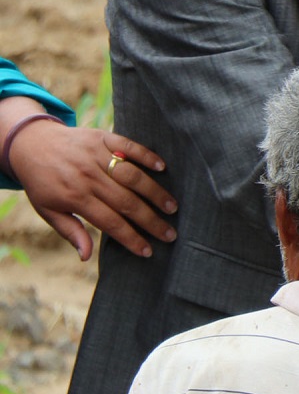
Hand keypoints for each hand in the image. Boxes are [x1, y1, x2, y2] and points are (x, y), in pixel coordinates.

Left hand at [11, 123, 175, 260]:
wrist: (32, 143)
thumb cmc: (42, 181)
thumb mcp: (48, 210)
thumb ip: (70, 231)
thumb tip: (86, 256)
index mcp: (75, 197)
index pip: (110, 222)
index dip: (131, 238)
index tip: (148, 251)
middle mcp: (89, 177)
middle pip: (127, 202)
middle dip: (151, 221)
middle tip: (170, 234)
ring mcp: (97, 156)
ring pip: (133, 177)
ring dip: (155, 193)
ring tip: (172, 208)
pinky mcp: (104, 138)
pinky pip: (130, 147)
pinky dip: (147, 156)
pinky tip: (163, 168)